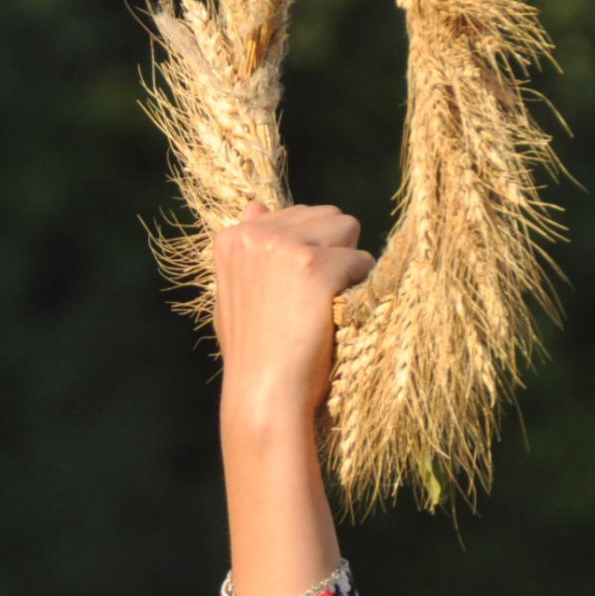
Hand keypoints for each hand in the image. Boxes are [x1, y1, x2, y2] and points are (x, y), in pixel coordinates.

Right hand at [213, 202, 368, 595]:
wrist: (266, 394)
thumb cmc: (257, 352)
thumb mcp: (239, 294)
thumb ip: (251, 250)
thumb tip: (256, 201)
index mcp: (232, 238)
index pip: (295, 216)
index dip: (310, 255)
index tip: (297, 296)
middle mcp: (254, 233)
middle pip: (326, 215)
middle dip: (334, 252)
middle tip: (316, 302)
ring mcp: (283, 246)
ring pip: (347, 228)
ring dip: (350, 264)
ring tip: (327, 305)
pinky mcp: (314, 265)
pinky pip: (362, 261)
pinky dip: (362, 288)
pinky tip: (338, 315)